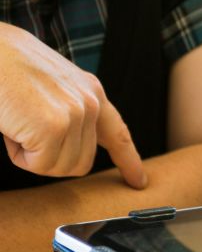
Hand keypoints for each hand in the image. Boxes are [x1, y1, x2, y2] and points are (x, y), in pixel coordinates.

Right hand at [0, 24, 146, 187]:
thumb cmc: (9, 70)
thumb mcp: (52, 88)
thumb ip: (72, 112)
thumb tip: (75, 145)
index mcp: (92, 92)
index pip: (117, 132)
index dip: (129, 160)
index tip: (139, 181)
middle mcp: (90, 102)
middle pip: (80, 163)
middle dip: (49, 158)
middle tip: (26, 128)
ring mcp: (75, 114)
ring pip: (59, 167)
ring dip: (32, 155)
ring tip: (20, 121)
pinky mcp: (55, 127)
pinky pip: (38, 165)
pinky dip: (19, 155)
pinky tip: (13, 126)